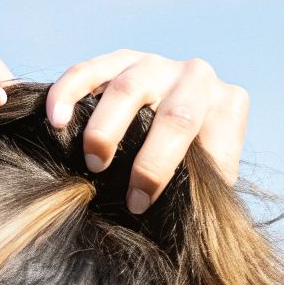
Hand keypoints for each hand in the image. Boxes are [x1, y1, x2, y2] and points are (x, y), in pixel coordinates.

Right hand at [44, 50, 248, 213]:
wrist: (171, 110)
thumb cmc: (184, 158)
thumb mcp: (206, 172)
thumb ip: (204, 187)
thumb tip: (190, 225)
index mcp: (226, 105)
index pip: (212, 142)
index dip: (177, 179)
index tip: (143, 206)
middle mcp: (197, 77)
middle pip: (176, 116)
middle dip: (149, 162)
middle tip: (128, 198)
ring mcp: (155, 64)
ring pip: (128, 88)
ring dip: (106, 130)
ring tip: (92, 162)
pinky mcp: (119, 59)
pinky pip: (89, 70)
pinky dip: (68, 94)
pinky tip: (57, 120)